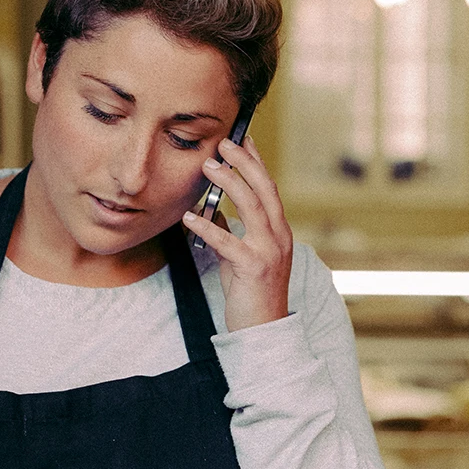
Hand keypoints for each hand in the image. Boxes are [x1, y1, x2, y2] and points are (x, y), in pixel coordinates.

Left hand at [181, 135, 293, 331]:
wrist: (263, 329)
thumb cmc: (251, 292)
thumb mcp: (240, 257)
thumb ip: (231, 232)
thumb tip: (210, 210)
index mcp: (278, 231)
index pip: (268, 188)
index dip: (256, 162)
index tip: (242, 139)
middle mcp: (279, 236)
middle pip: (264, 189)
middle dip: (244, 163)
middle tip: (224, 143)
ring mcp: (269, 251)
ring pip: (252, 208)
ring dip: (230, 183)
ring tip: (209, 166)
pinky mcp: (253, 268)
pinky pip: (228, 242)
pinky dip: (208, 226)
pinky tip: (189, 217)